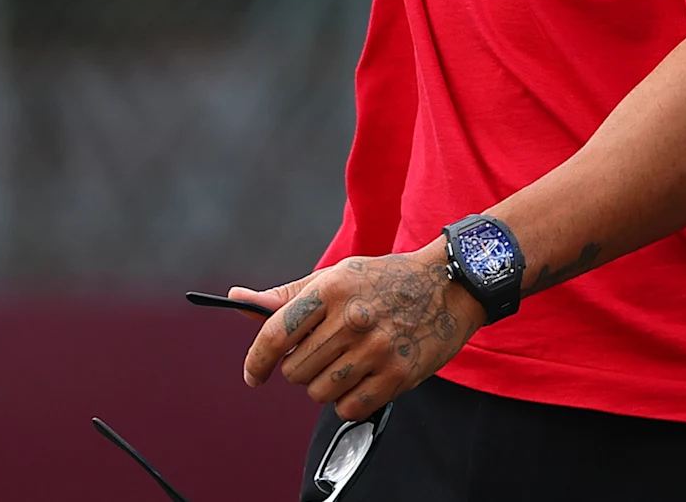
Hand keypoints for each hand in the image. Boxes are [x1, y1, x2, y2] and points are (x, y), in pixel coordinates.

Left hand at [233, 246, 483, 422]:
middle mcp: (352, 319)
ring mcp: (376, 349)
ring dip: (323, 386)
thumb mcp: (336, 277)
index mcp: (331, 288)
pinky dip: (347, 401)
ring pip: (318, 392)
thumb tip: (237, 301)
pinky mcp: (397, 375)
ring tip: (345, 364)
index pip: (277, 333)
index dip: (256, 360)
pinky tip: (361, 378)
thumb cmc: (384, 280)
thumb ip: (287, 296)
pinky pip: (348, 408)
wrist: (448, 286)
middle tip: (322, 355)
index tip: (253, 375)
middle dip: (300, 369)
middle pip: (296, 370)